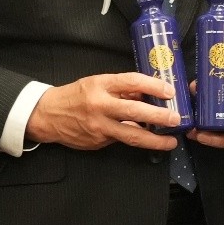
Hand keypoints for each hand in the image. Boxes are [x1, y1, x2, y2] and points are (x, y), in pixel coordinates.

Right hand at [26, 72, 178, 150]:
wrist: (47, 116)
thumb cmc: (76, 96)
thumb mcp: (97, 83)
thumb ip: (122, 88)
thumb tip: (149, 93)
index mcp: (101, 85)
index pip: (132, 81)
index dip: (154, 85)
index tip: (170, 91)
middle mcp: (100, 105)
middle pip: (135, 110)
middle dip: (159, 117)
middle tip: (176, 119)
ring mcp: (99, 127)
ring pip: (131, 135)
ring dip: (154, 140)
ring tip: (171, 142)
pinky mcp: (98, 142)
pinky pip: (121, 140)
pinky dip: (135, 139)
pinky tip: (147, 139)